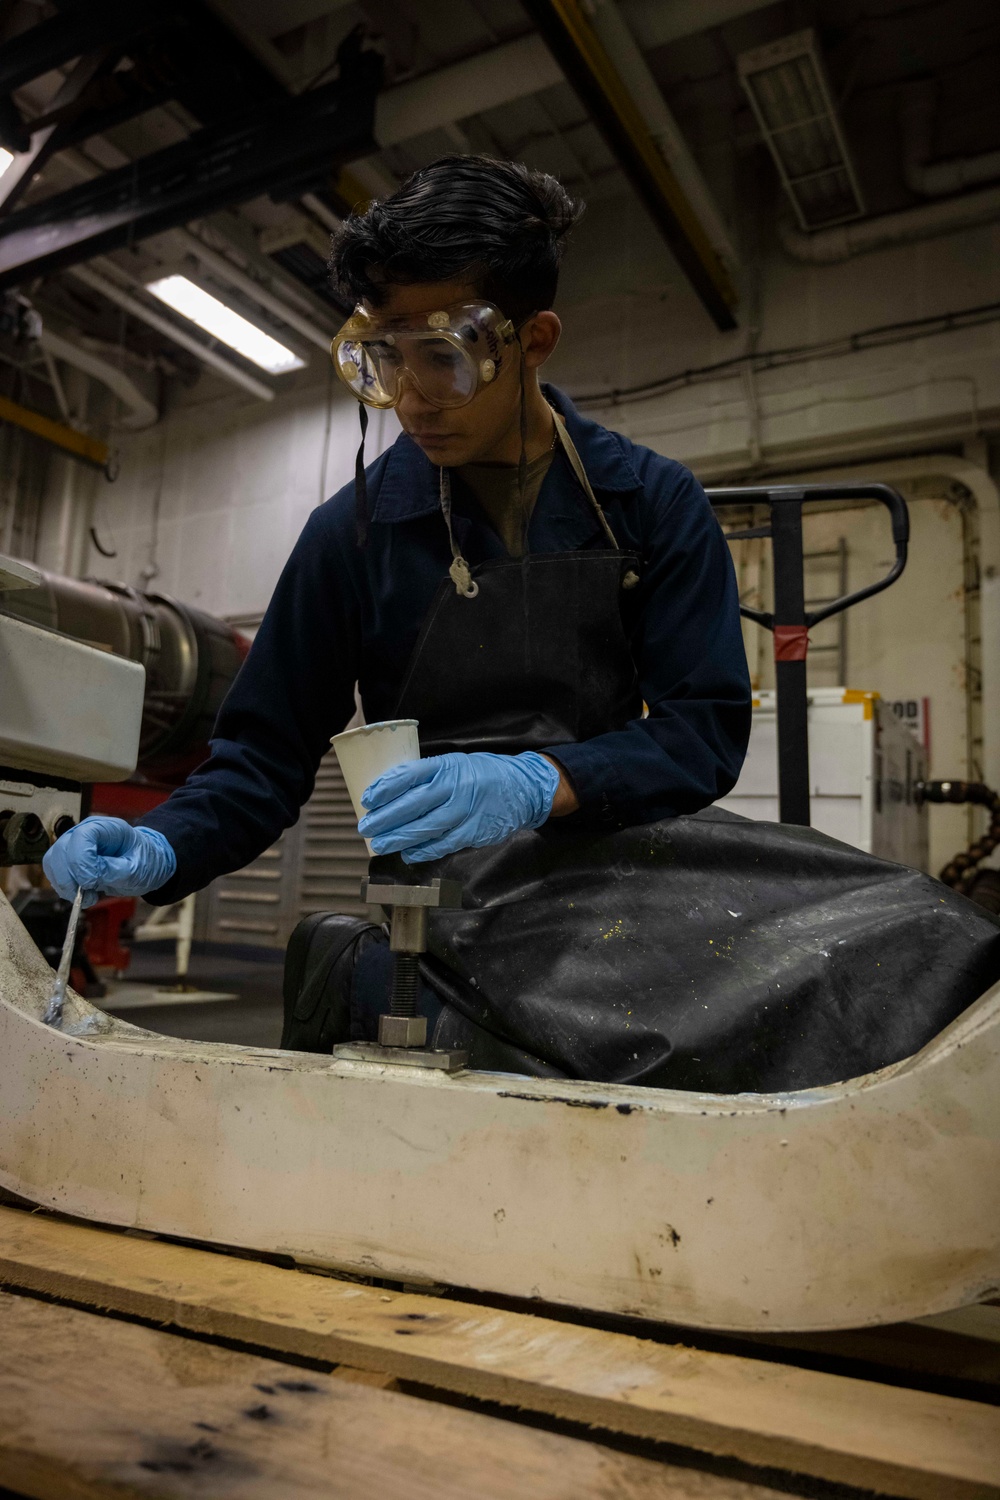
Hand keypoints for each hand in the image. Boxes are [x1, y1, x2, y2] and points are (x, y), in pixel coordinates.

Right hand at [43, 817, 176, 906]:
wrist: (145, 865)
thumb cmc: (144, 862)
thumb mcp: (136, 870)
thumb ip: (113, 871)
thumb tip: (87, 877)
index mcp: (108, 828)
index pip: (82, 836)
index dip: (81, 860)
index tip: (91, 882)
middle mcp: (86, 832)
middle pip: (62, 849)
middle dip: (70, 876)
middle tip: (89, 893)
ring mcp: (75, 844)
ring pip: (53, 861)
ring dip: (65, 884)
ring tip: (88, 896)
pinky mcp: (68, 859)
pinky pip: (54, 872)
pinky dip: (63, 887)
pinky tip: (83, 894)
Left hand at [359, 751, 561, 862]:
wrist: (522, 788)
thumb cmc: (481, 775)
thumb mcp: (454, 764)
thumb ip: (428, 776)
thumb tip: (391, 794)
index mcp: (446, 766)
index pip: (408, 775)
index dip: (385, 788)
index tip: (367, 799)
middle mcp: (454, 787)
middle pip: (412, 805)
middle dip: (385, 819)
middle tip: (366, 827)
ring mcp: (464, 811)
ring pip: (424, 828)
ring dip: (398, 838)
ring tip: (380, 844)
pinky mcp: (473, 832)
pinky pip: (442, 844)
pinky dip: (423, 851)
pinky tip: (408, 854)